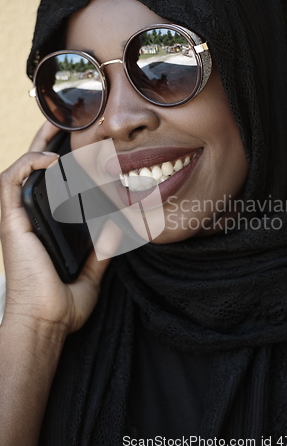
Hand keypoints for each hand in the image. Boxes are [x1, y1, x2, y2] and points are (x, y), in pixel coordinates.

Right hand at [0, 121, 121, 335]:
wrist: (46, 322)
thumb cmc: (62, 304)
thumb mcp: (91, 273)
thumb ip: (103, 250)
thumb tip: (118, 227)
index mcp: (43, 227)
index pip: (48, 186)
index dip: (58, 163)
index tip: (77, 147)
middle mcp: (28, 218)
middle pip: (33, 171)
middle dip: (45, 143)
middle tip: (62, 122)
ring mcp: (17, 218)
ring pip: (19, 169)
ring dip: (35, 146)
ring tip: (54, 127)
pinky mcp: (10, 221)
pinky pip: (11, 181)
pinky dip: (29, 164)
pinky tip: (51, 158)